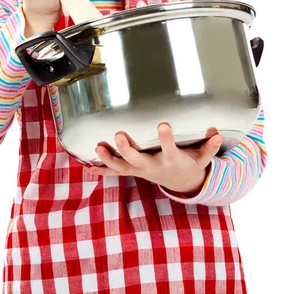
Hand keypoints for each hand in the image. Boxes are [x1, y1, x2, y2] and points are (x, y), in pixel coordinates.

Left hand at [88, 123, 223, 196]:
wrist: (181, 182)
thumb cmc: (191, 163)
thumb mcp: (202, 157)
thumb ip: (209, 146)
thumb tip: (218, 133)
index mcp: (171, 160)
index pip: (169, 149)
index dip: (166, 139)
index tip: (163, 125)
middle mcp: (153, 166)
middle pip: (138, 160)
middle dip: (127, 149)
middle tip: (118, 135)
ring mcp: (141, 170)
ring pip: (122, 167)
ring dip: (109, 159)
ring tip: (98, 147)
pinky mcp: (133, 171)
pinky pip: (116, 172)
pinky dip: (103, 170)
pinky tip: (88, 166)